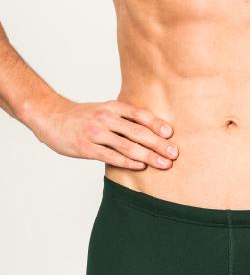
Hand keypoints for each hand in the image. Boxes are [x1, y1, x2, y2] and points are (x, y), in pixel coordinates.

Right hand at [28, 95, 178, 169]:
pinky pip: (112, 157)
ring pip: (127, 146)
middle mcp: (105, 118)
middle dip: (158, 144)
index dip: (156, 124)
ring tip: (164, 164)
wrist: (50, 117)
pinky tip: (141, 167)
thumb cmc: (82, 117)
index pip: (139, 114)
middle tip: (174, 154)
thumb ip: (124, 118)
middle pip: (137, 132)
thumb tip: (152, 131)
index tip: (171, 134)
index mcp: (112, 107)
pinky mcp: (87, 148)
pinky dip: (128, 163)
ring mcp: (96, 134)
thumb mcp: (103, 110)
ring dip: (148, 157)